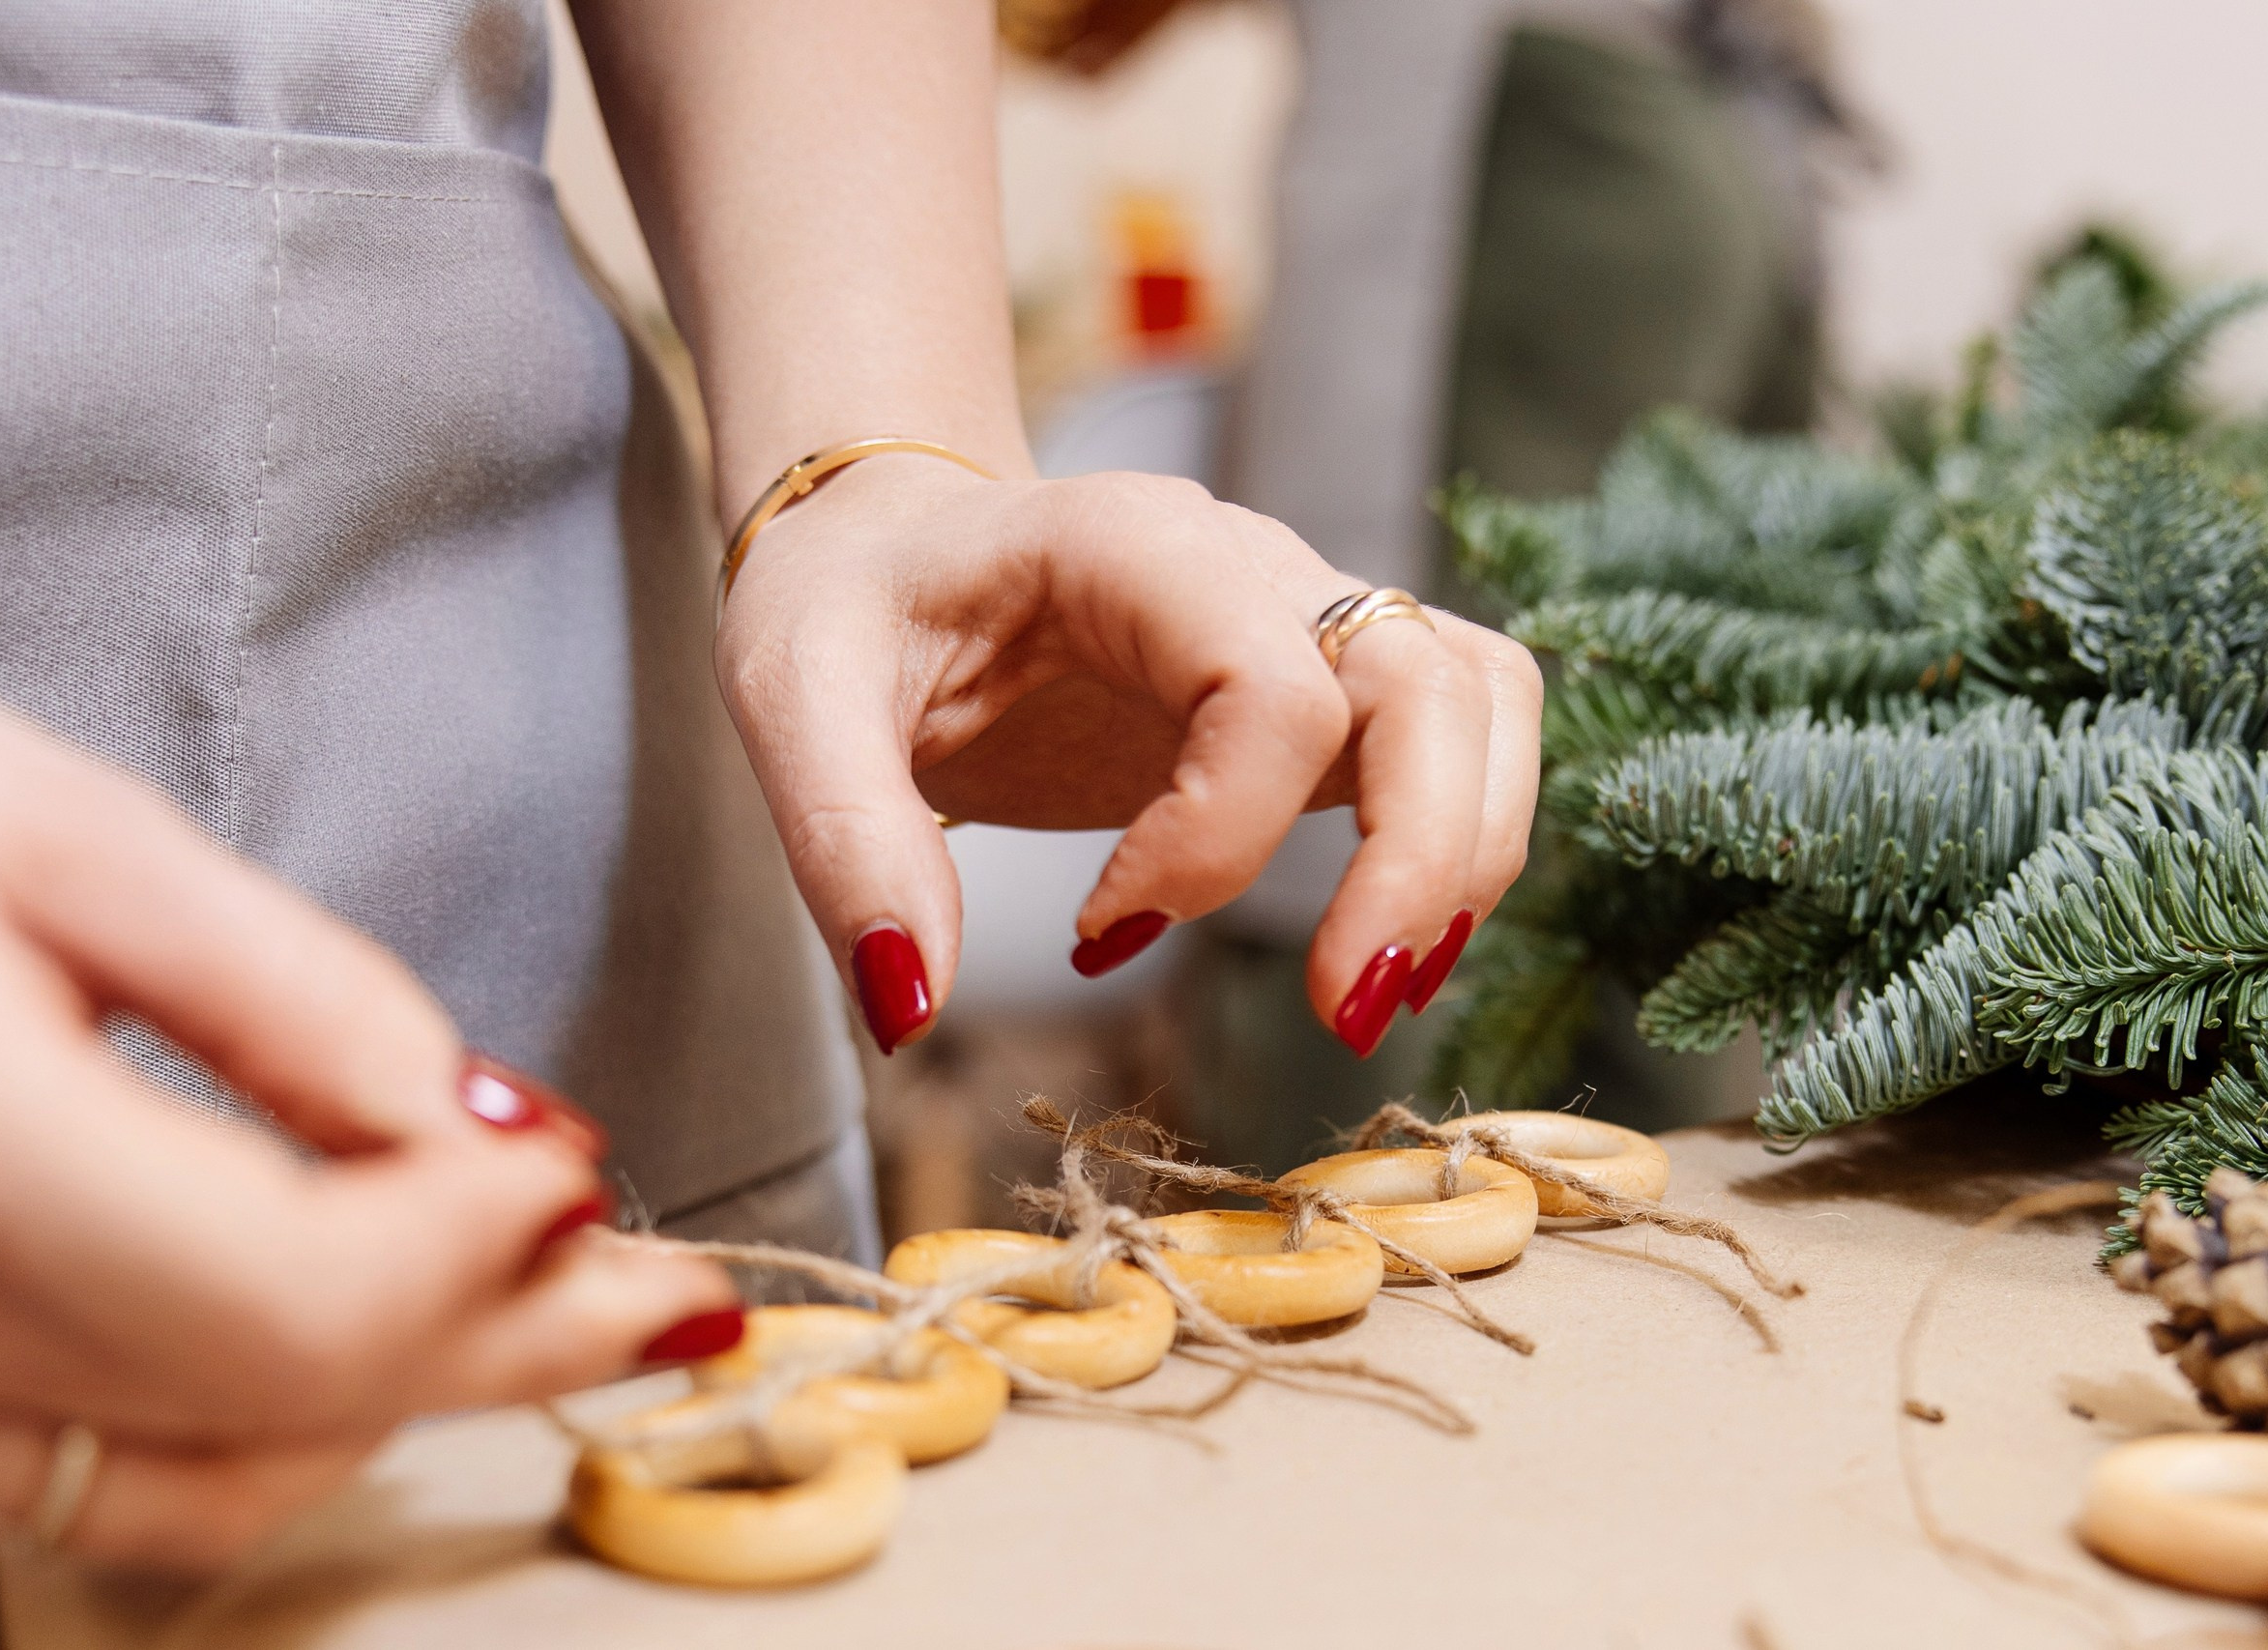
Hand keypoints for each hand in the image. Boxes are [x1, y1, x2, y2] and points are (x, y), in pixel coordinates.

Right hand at [0, 703, 735, 1569]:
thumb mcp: (61, 836)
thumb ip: (284, 993)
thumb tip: (484, 1123)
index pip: (290, 1293)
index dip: (474, 1245)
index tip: (585, 1160)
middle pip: (284, 1398)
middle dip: (512, 1337)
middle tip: (678, 1291)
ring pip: (203, 1479)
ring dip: (404, 1398)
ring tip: (552, 1303)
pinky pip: (102, 1479)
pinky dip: (269, 1426)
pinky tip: (369, 1339)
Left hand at [715, 458, 1542, 1057]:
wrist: (893, 547)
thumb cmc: (850, 607)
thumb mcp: (789, 701)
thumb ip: (846, 844)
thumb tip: (912, 1007)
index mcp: (1127, 543)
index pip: (1267, 675)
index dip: (1215, 832)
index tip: (1099, 929)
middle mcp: (1249, 562)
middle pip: (1431, 679)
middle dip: (1421, 859)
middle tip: (1343, 1011)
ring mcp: (1304, 616)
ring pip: (1478, 699)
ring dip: (1466, 854)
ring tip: (1374, 991)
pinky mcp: (1325, 685)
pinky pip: (1461, 731)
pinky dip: (1462, 837)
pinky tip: (1383, 946)